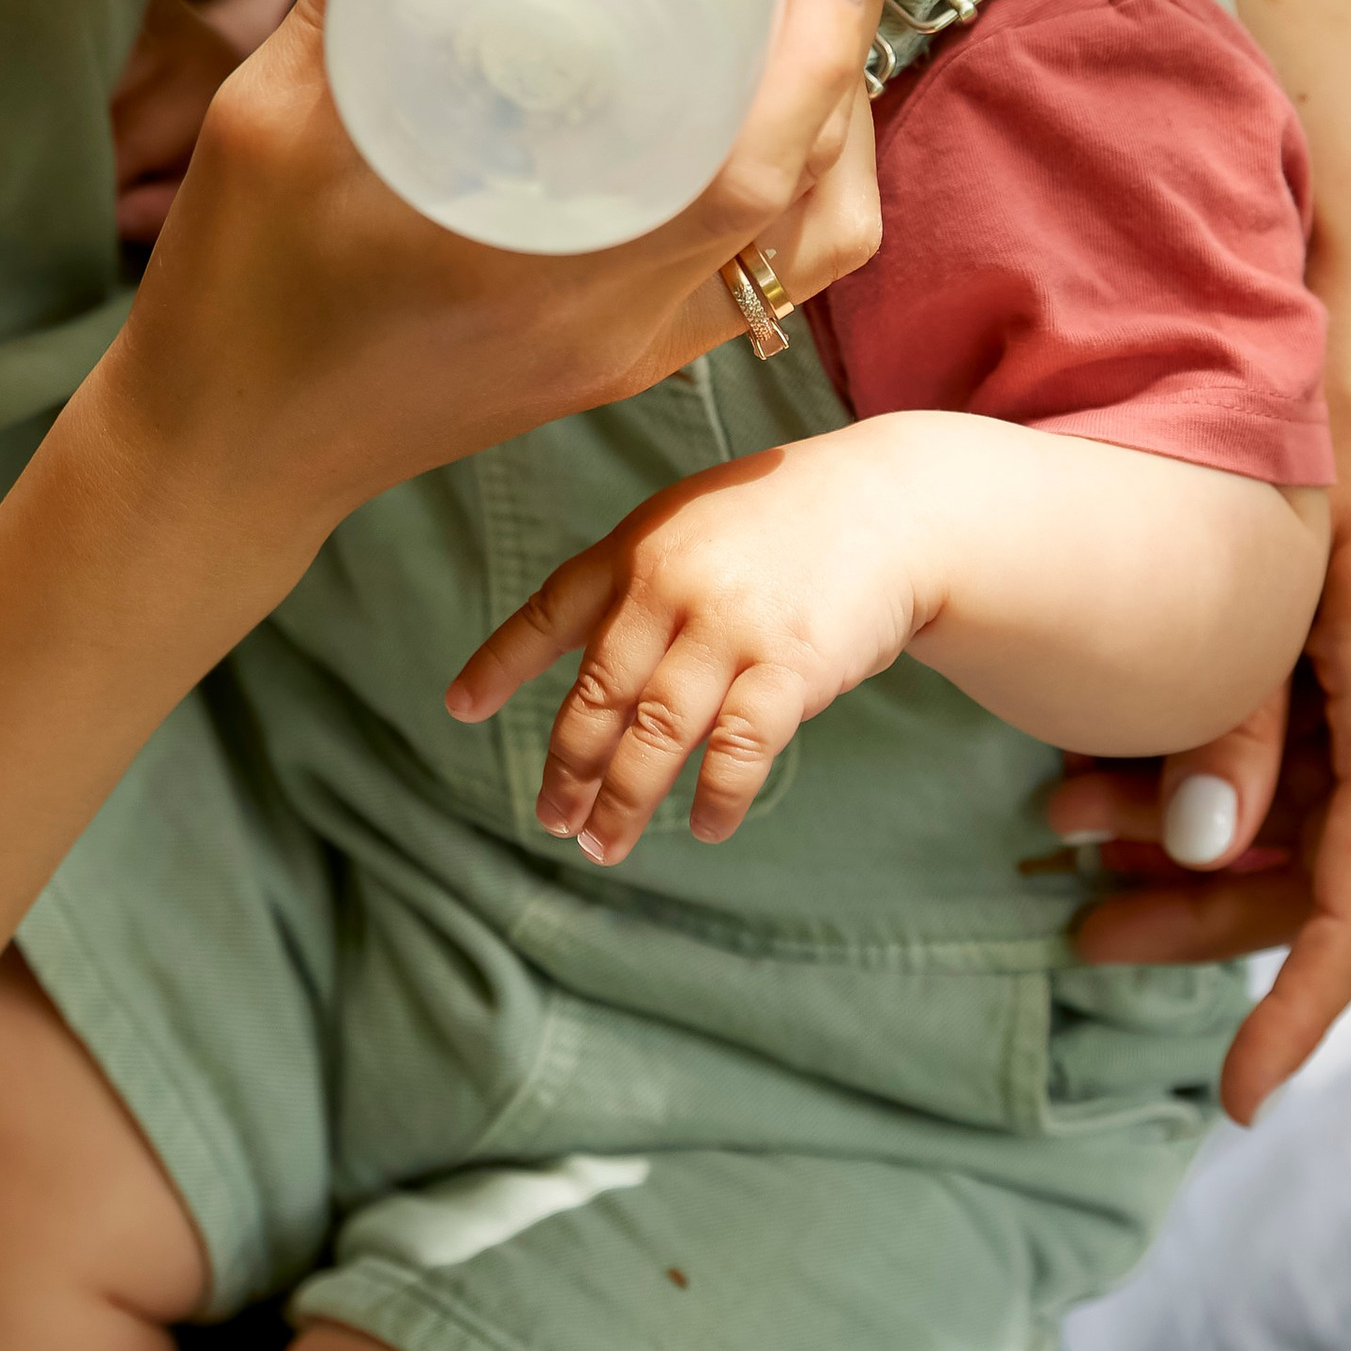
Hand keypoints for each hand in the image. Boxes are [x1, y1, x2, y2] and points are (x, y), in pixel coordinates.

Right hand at [106, 0, 910, 535]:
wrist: (226, 454)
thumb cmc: (236, 293)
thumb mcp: (268, 119)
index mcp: (547, 266)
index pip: (756, 145)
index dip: (830, 8)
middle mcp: (621, 322)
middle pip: (818, 180)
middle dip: (858, 20)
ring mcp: (634, 352)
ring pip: (816, 238)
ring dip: (844, 110)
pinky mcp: (624, 362)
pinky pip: (767, 274)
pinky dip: (801, 182)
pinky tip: (766, 98)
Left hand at [449, 438, 927, 861]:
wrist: (891, 505)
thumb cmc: (782, 527)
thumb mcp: (692, 530)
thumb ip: (638, 589)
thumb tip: (594, 686)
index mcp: (636, 548)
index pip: (550, 611)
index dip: (500, 663)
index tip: (460, 709)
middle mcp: (669, 584)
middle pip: (597, 696)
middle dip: (568, 768)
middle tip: (553, 821)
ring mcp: (728, 625)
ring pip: (654, 733)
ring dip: (624, 799)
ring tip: (603, 846)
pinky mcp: (790, 662)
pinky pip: (737, 748)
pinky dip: (717, 796)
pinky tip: (704, 826)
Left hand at [1052, 161, 1350, 1124]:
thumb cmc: (1333, 397)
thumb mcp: (1270, 573)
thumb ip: (1238, 713)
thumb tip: (1205, 847)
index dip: (1290, 1009)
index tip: (1233, 1098)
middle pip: (1319, 870)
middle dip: (1191, 905)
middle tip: (1063, 907)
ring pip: (1311, 803)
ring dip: (1191, 824)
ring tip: (1055, 812)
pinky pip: (1322, 739)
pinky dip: (1226, 760)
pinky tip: (1126, 745)